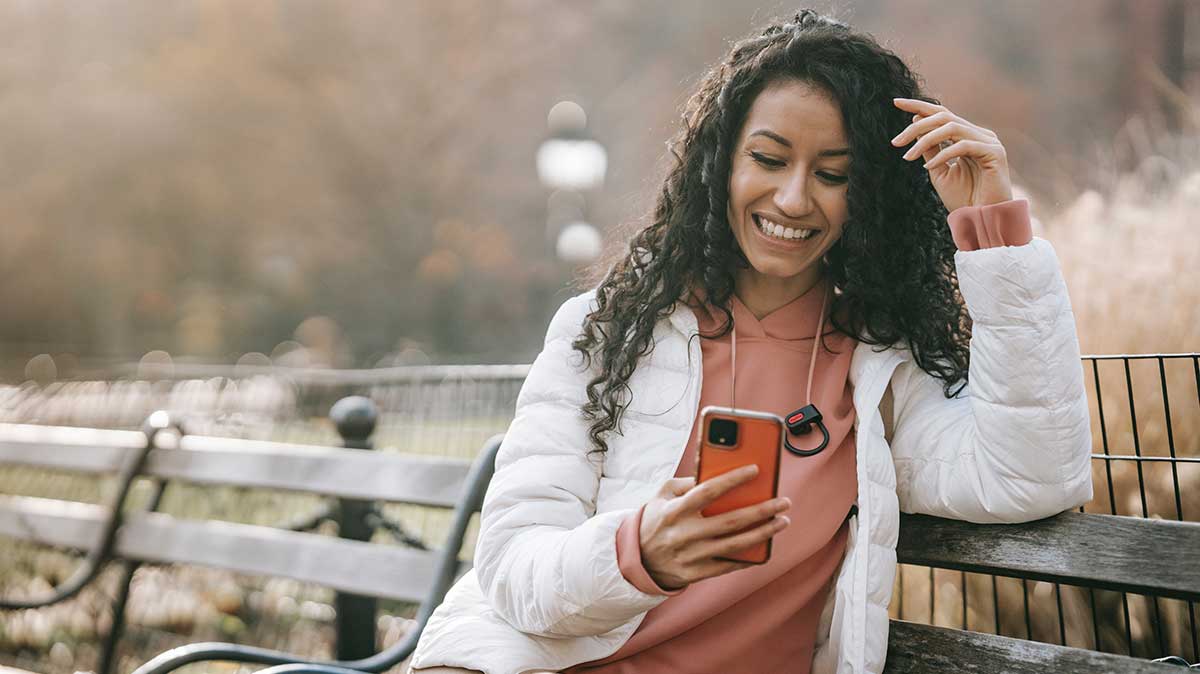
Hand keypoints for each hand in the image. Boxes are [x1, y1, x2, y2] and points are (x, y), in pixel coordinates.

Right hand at [638, 464, 790, 590]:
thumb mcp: (662, 496)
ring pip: (735, 545)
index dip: (732, 479)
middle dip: (762, 510)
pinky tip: (765, 546)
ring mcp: (691, 555)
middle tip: (784, 502)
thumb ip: (686, 483)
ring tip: (782, 521)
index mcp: (675, 510)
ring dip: (764, 533)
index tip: (755, 470)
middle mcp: (684, 534)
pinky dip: (749, 557)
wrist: (638, 560)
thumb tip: (717, 473)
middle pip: (730, 521)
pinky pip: (729, 565)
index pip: (707, 491)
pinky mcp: (696, 573)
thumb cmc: (656, 520)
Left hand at [890, 98, 1012, 211]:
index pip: (942, 114)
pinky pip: (962, 145)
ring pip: (952, 127)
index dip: (919, 106)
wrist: (982, 220)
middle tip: (895, 142)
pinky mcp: (995, 153)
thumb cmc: (963, 199)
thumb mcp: (938, 170)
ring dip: (925, 140)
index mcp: (967, 136)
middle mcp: (979, 135)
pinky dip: (942, 154)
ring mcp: (989, 142)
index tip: (895, 102)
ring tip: (908, 156)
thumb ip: (929, 147)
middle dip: (916, 126)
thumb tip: (916, 121)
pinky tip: (928, 166)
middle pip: (944, 117)